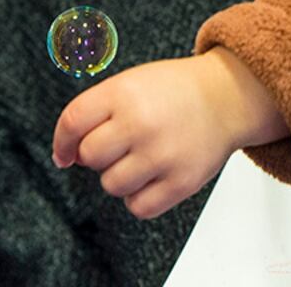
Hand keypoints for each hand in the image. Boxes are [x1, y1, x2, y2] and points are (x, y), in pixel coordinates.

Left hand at [52, 50, 286, 219]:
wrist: (228, 96)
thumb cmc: (175, 91)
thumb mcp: (132, 82)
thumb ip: (96, 111)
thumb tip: (66, 156)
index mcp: (125, 92)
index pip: (73, 122)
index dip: (63, 141)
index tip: (65, 153)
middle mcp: (141, 122)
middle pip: (90, 157)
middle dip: (99, 154)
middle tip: (122, 144)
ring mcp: (162, 154)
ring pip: (112, 184)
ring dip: (121, 175)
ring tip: (144, 156)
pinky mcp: (181, 182)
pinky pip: (138, 207)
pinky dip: (141, 196)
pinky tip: (155, 174)